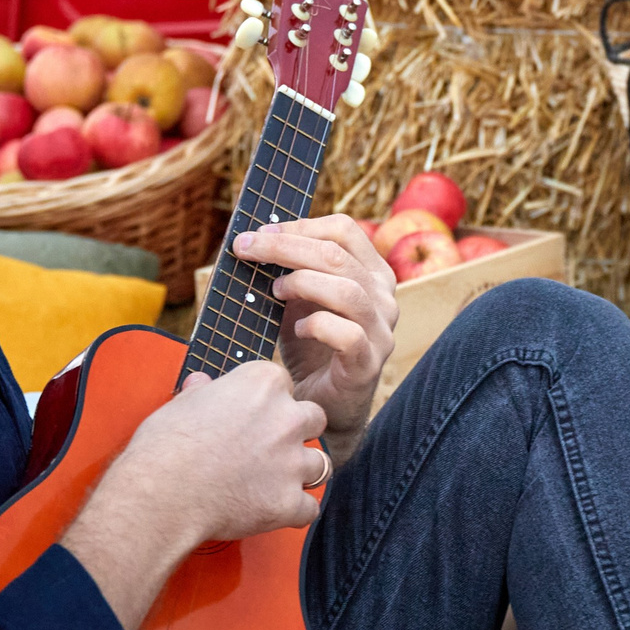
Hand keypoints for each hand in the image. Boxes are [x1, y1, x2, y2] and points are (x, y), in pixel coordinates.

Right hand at [61, 358, 329, 629]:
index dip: (268, 402)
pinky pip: (308, 509)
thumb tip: (201, 383)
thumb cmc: (164, 446)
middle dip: (297, 433)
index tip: (252, 416)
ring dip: (301, 473)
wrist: (162, 493)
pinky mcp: (289, 501)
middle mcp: (287, 418)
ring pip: (320, 464)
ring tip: (275, 482)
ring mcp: (292, 461)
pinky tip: (273, 511)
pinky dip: (293, 512)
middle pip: (314, 419)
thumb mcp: (179, 405)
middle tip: (269, 448)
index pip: (283, 383)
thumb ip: (201, 393)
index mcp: (262, 384)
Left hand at [232, 216, 398, 463]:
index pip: (344, 230)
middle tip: (246, 248)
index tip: (261, 231)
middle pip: (337, 255)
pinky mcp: (368, 363)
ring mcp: (381, 331)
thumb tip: (252, 240)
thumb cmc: (310, 347)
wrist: (323, 404)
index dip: (300, 225)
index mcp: (371, 273)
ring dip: (302, 283)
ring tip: (274, 291)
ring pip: (347, 290)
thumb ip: (290, 272)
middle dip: (285, 247)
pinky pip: (348, 335)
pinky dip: (317, 326)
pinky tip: (297, 330)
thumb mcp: (300, 301)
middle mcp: (384, 297)